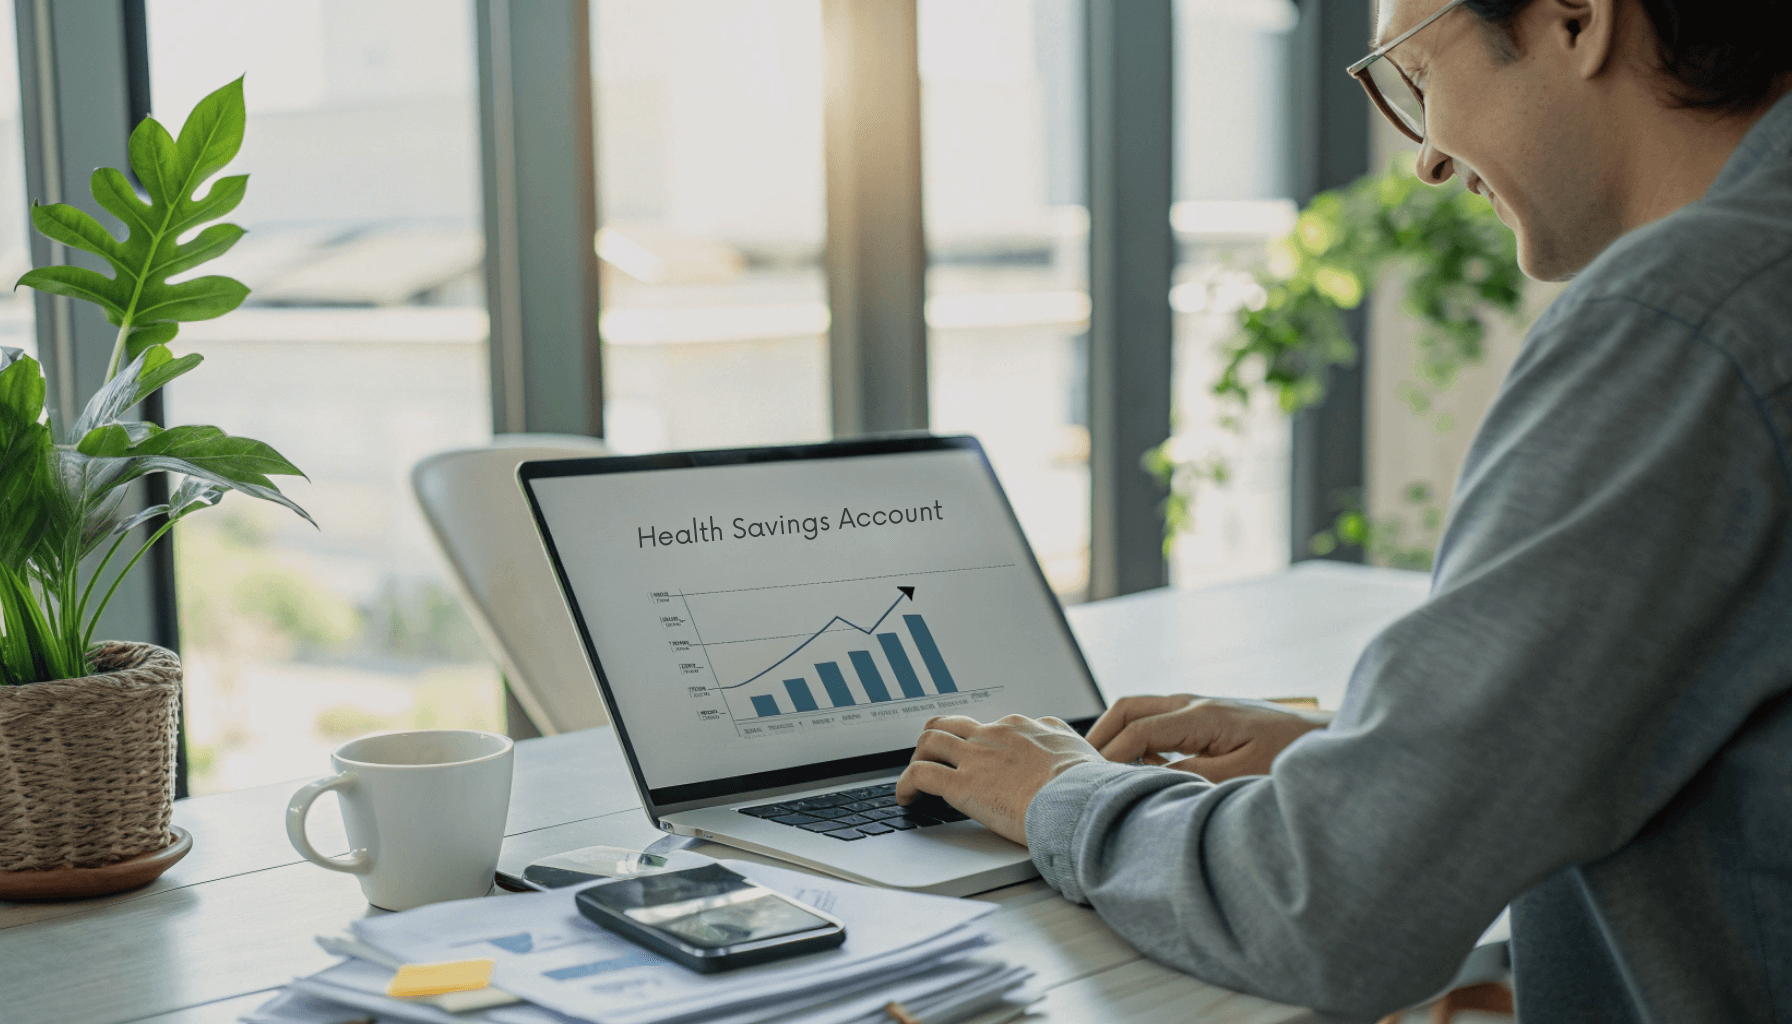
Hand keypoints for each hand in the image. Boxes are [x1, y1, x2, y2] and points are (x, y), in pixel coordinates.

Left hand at [896, 714, 1102, 845]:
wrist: (1081, 800)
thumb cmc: (1088, 785)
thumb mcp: (1081, 751)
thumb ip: (1065, 744)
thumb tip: (1063, 745)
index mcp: (1024, 728)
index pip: (989, 727)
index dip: (975, 743)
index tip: (973, 759)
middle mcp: (995, 735)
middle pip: (951, 724)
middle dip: (936, 740)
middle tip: (932, 760)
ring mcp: (977, 757)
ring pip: (930, 741)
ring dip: (919, 758)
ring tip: (914, 779)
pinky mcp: (962, 785)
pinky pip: (920, 774)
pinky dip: (906, 784)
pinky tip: (906, 798)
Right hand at [1085, 695, 1330, 781]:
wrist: (1324, 738)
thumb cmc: (1290, 756)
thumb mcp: (1241, 776)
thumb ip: (1192, 778)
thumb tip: (1149, 783)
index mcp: (1200, 715)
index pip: (1137, 731)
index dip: (1109, 757)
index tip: (1089, 782)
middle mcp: (1194, 703)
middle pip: (1128, 708)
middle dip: (1099, 735)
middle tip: (1081, 767)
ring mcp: (1199, 706)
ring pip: (1140, 711)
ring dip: (1118, 736)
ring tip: (1106, 771)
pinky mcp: (1206, 717)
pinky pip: (1159, 721)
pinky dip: (1139, 739)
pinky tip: (1145, 769)